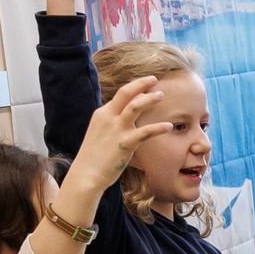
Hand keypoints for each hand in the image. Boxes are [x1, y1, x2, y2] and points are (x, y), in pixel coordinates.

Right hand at [66, 76, 170, 191]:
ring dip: (149, 99)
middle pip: (125, 92)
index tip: (145, 85)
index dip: (134, 89)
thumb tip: (123, 119)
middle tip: (154, 79)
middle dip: (140, 83)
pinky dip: (158, 127)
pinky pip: (145, 132)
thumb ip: (111, 124)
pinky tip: (169, 126)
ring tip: (161, 95)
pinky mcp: (125, 143)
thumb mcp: (99, 134)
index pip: (119, 96)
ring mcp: (116, 130)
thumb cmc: (93, 157)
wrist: (85, 175)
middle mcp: (108, 118)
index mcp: (102, 114)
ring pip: (135, 106)